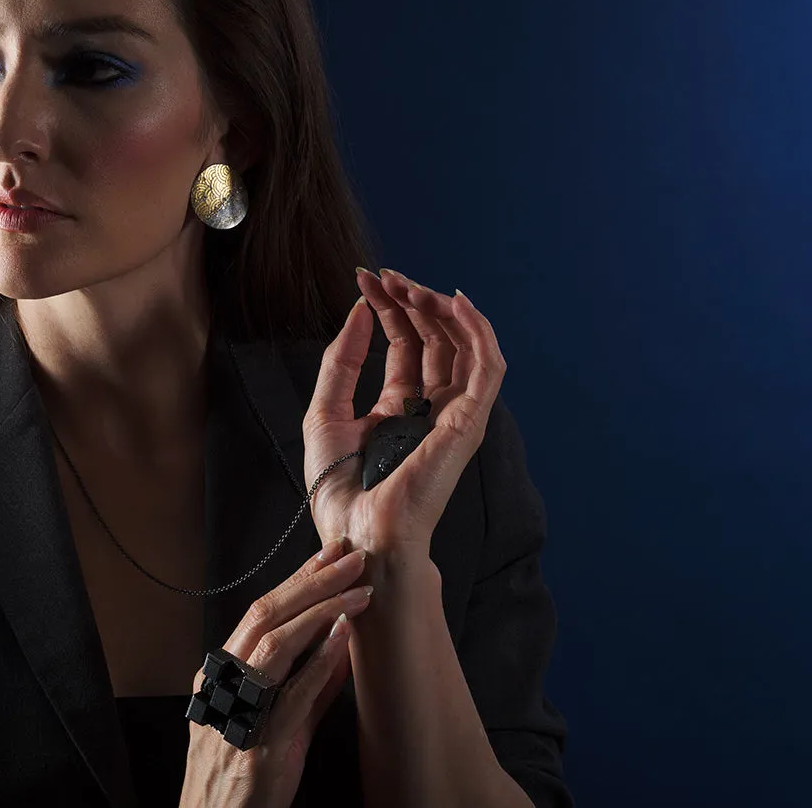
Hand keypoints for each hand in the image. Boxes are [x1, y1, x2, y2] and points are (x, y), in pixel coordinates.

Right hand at [177, 538, 373, 807]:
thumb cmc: (243, 777)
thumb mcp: (274, 721)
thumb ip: (309, 685)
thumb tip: (342, 645)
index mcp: (221, 674)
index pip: (260, 612)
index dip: (297, 581)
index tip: (329, 556)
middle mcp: (224, 684)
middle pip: (266, 616)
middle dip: (311, 581)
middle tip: (347, 556)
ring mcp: (238, 711)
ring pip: (275, 643)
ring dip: (320, 611)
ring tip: (357, 591)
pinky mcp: (259, 744)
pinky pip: (290, 694)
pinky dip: (317, 662)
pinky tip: (342, 639)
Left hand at [301, 268, 507, 557]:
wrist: (356, 535)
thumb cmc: (339, 492)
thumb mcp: (324, 413)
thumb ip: (341, 362)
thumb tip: (361, 311)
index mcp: (399, 409)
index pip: (405, 345)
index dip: (389, 309)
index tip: (366, 279)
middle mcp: (430, 410)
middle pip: (434, 340)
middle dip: (412, 302)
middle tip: (386, 277)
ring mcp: (452, 416)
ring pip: (464, 347)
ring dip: (440, 309)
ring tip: (410, 285)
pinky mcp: (467, 425)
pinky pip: (487, 370)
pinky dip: (478, 333)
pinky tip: (456, 303)